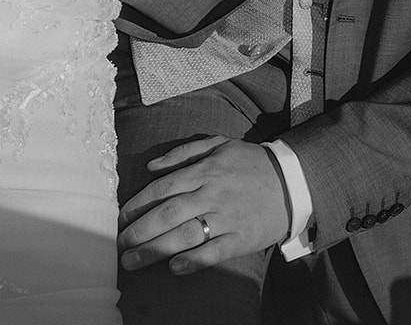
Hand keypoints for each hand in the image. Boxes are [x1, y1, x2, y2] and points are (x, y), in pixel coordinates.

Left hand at [118, 137, 289, 273]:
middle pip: (169, 213)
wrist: (291, 181)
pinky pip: (214, 252)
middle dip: (140, 231)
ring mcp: (227, 217)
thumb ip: (184, 152)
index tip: (120, 218)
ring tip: (132, 262)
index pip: (164, 188)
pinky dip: (193, 260)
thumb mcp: (220, 144)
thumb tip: (151, 166)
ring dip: (155, 250)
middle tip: (119, 245)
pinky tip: (174, 268)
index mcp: (206, 170)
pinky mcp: (241, 239)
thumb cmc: (249, 163)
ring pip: (185, 235)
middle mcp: (213, 193)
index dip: (139, 204)